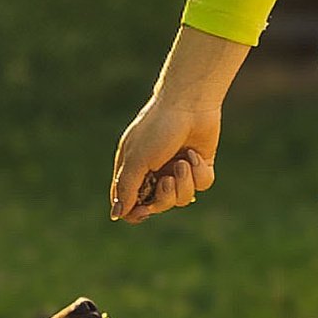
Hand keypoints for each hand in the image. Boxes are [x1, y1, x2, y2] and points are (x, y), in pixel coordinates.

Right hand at [110, 28, 244, 224]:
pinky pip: (202, 185)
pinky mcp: (200, 166)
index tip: (145, 211)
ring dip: (184, 182)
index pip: (131, 204)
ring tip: (184, 162)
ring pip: (182, 198)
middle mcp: (155, 173)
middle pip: (158, 206)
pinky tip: (195, 154)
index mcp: (134, 170)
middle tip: (167, 179)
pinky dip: (199, 172)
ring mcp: (178, 170)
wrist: (189, 104)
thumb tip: (116, 214)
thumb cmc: (157, 128)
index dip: (137, 213)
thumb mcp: (136, 159)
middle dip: (165, 197)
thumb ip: (126, 188)